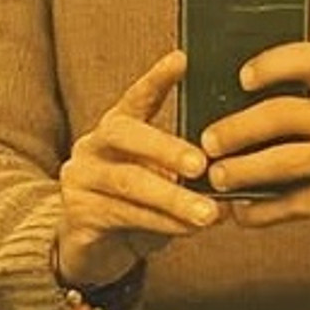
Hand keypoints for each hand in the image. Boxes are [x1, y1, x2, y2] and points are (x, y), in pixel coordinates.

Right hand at [57, 50, 220, 285]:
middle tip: (201, 164)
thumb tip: (231, 166)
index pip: (138, 96)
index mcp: (118, 125)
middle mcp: (94, 144)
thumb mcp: (159, 178)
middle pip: (126, 133)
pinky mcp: (77, 214)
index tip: (182, 59)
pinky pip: (125, 215)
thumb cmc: (137, 204)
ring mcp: (81, 177)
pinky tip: (188, 229)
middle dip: (167, 147)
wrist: (92, 249)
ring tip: (208, 213)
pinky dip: (162, 223)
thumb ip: (184, 168)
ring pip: (129, 181)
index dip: (158, 78)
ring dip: (173, 198)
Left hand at [201, 43, 309, 282]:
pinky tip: (242, 213)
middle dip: (241, 127)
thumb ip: (305, 103)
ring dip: (247, 170)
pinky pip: (301, 205)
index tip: (241, 76)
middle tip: (208, 140)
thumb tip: (232, 106)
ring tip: (216, 177)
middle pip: (288, 115)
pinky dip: (266, 212)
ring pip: (290, 162)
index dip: (274, 64)